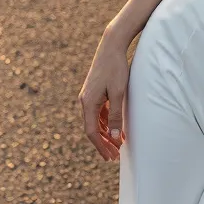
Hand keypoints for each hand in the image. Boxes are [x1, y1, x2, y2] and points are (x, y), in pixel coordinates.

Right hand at [78, 30, 130, 161]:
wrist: (111, 47)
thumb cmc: (116, 69)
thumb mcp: (118, 94)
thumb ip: (116, 115)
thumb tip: (114, 136)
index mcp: (88, 103)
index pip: (91, 131)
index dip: (100, 146)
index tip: (110, 157)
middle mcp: (85, 101)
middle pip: (92, 128)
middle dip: (103, 143)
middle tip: (114, 157)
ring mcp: (89, 96)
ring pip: (96, 121)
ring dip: (106, 134)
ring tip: (118, 145)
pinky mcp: (95, 92)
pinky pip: (99, 113)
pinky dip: (107, 123)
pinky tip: (117, 129)